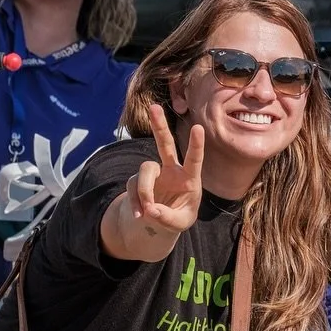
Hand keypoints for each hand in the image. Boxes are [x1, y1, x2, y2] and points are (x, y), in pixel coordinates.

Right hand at [125, 103, 204, 233]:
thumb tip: (150, 209)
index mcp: (189, 177)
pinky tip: (140, 215)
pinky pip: (132, 186)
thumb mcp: (180, 223)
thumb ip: (167, 217)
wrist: (160, 221)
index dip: (196, 144)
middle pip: (165, 144)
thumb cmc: (178, 217)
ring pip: (145, 170)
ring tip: (147, 210)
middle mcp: (171, 169)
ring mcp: (154, 173)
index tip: (198, 127)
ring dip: (145, 190)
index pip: (194, 159)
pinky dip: (135, 202)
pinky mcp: (136, 180)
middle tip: (154, 106)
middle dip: (159, 126)